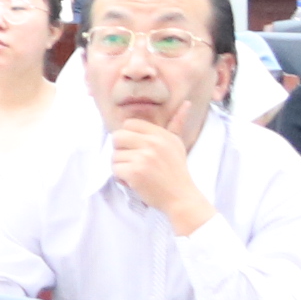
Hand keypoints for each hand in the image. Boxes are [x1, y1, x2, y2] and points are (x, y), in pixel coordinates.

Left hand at [106, 115, 213, 232]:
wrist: (181, 196)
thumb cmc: (176, 171)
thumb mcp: (177, 144)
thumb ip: (176, 124)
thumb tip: (186, 103)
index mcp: (161, 134)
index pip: (129, 124)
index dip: (127, 136)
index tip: (135, 148)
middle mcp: (153, 143)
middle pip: (117, 137)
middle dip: (120, 150)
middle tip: (132, 161)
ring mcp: (144, 157)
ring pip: (114, 155)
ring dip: (121, 166)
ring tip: (136, 173)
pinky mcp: (135, 172)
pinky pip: (115, 169)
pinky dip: (121, 178)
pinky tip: (134, 181)